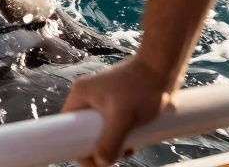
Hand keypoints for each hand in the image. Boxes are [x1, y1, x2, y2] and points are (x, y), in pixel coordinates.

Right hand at [61, 56, 177, 166]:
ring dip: (111, 143)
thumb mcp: (123, 119)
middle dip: (97, 146)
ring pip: (98, 129)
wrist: (163, 70)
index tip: (92, 159)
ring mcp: (101, 98)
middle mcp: (87, 96)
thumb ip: (110, 142)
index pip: (66, 126)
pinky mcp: (115, 102)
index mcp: (80, 95)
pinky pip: (110, 125)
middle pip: (82, 129)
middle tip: (114, 155)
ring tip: (127, 148)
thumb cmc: (141, 89)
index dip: (74, 145)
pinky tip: (132, 141)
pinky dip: (119, 136)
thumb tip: (101, 162)